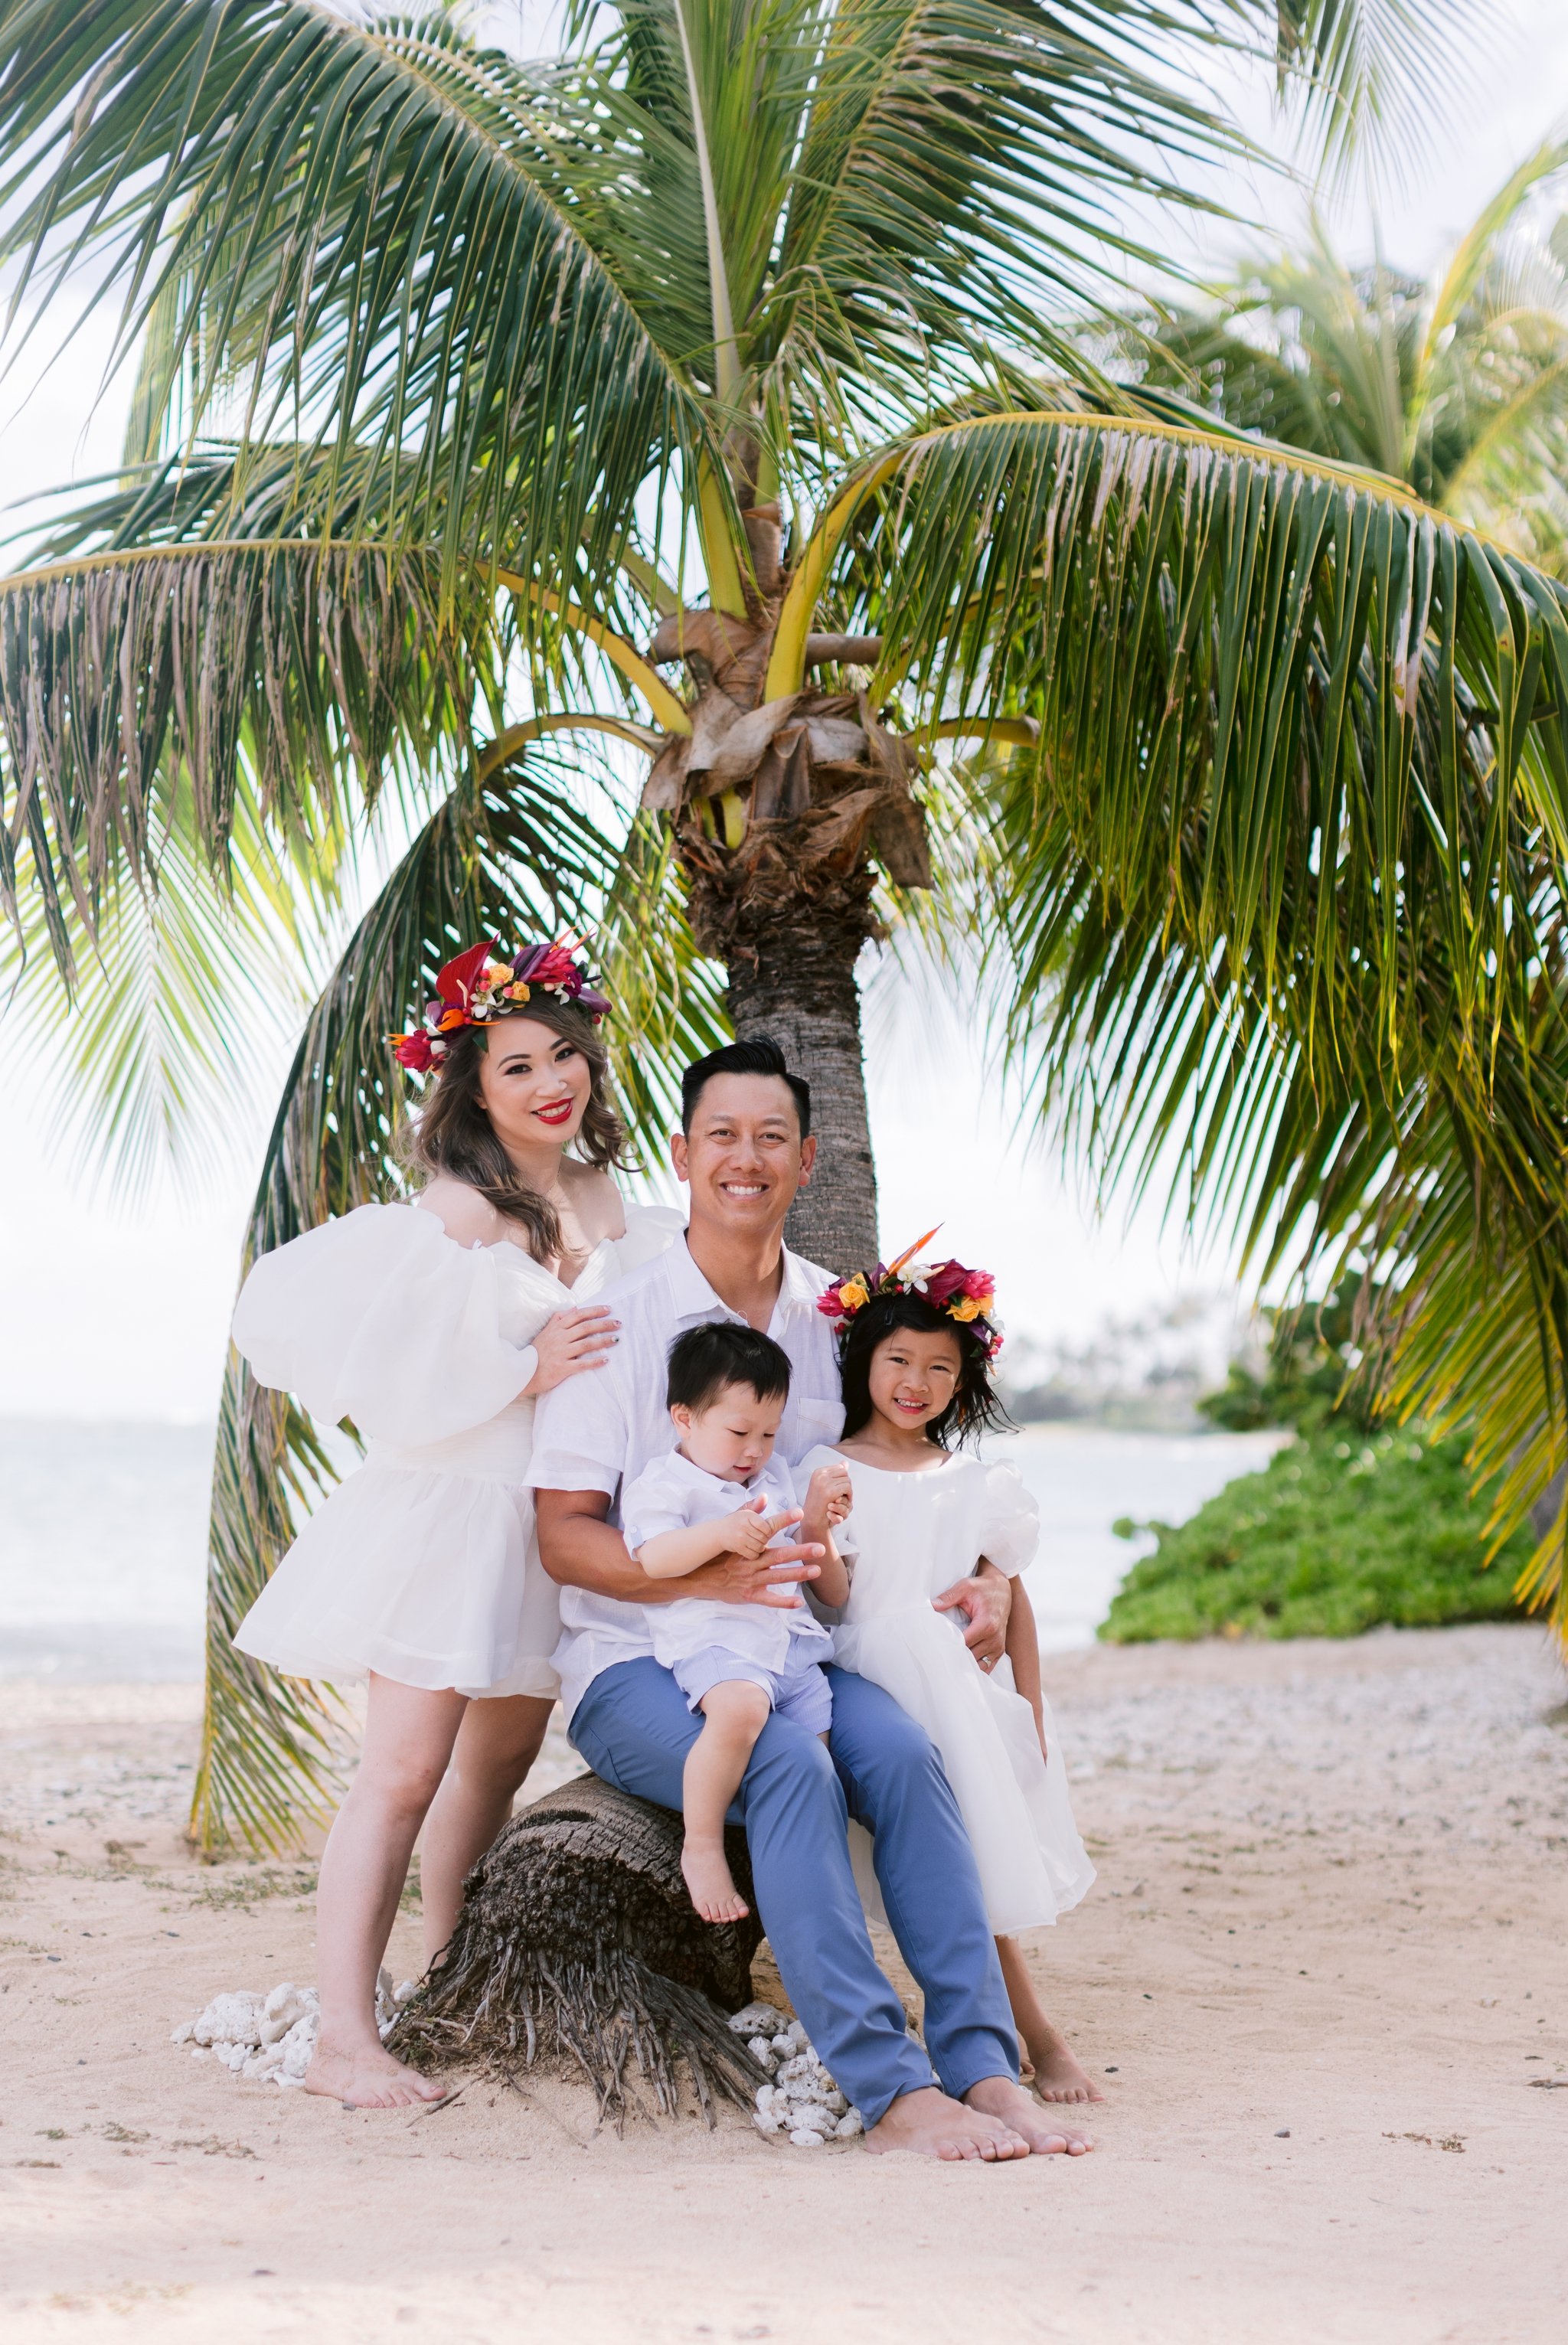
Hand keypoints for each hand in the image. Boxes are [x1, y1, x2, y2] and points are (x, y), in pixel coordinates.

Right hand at [522, 1306, 618, 1394]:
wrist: (523, 1373)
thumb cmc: (536, 1352)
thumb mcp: (545, 1332)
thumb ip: (559, 1319)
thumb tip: (574, 1308)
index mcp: (556, 1328)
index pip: (578, 1315)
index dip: (594, 1311)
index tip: (609, 1309)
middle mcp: (559, 1338)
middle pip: (585, 1327)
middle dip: (604, 1324)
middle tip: (619, 1323)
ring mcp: (561, 1353)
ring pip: (586, 1344)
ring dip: (603, 1341)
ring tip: (616, 1339)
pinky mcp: (562, 1368)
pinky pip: (582, 1364)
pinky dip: (595, 1362)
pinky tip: (606, 1360)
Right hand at [678, 1527, 821, 1609]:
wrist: (697, 1576)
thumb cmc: (716, 1552)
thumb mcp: (729, 1530)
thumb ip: (747, 1513)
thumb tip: (764, 1496)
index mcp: (747, 1544)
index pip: (768, 1530)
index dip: (783, 1521)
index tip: (799, 1513)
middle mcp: (751, 1562)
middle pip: (779, 1556)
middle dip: (801, 1552)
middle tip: (820, 1548)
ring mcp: (750, 1580)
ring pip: (777, 1577)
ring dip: (798, 1574)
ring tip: (817, 1570)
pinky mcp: (748, 1594)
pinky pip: (768, 1600)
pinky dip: (783, 1602)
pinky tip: (799, 1602)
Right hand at [722, 1496, 796, 1560]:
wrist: (713, 1536)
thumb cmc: (733, 1523)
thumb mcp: (742, 1513)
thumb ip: (754, 1507)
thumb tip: (764, 1496)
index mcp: (748, 1516)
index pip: (769, 1522)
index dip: (785, 1519)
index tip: (800, 1512)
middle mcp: (743, 1525)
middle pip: (767, 1536)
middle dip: (764, 1537)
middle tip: (757, 1534)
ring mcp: (740, 1537)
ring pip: (761, 1546)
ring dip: (759, 1546)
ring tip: (749, 1541)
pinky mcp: (737, 1548)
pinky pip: (754, 1554)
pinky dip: (753, 1554)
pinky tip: (746, 1550)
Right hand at [806, 1461, 852, 1526]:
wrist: (812, 1519)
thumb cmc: (819, 1504)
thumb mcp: (826, 1485)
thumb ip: (835, 1473)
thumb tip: (845, 1462)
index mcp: (818, 1472)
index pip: (840, 1468)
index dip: (842, 1480)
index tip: (839, 1490)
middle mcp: (820, 1475)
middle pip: (845, 1473)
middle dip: (846, 1484)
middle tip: (843, 1495)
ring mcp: (824, 1483)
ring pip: (848, 1480)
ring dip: (848, 1491)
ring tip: (842, 1499)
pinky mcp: (830, 1492)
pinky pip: (847, 1488)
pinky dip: (849, 1495)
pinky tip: (843, 1502)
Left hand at [932, 1564, 1010, 1668]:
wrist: (1002, 1590)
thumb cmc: (983, 1588)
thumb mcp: (965, 1587)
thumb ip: (948, 1597)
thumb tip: (932, 1605)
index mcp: (986, 1624)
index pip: (964, 1644)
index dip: (950, 1646)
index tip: (936, 1646)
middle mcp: (995, 1638)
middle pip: (971, 1657)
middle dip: (955, 1657)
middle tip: (938, 1656)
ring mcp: (998, 1646)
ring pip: (979, 1665)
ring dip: (965, 1665)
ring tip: (950, 1661)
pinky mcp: (999, 1650)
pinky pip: (987, 1667)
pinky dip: (976, 1667)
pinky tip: (963, 1665)